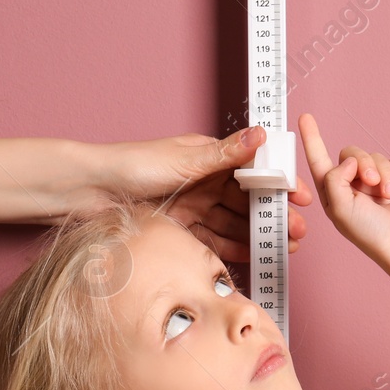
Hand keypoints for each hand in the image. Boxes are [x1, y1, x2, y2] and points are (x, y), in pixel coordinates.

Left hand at [89, 126, 314, 262]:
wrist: (89, 192)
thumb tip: (261, 134)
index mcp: (208, 157)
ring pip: (234, 223)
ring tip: (284, 247)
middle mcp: (204, 181)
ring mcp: (193, 206)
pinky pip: (213, 241)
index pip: (253, 170)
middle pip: (247, 201)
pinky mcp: (181, 229)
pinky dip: (233, 249)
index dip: (278, 183)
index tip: (300, 196)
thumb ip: (225, 153)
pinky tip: (254, 255)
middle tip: (299, 231)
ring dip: (259, 234)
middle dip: (274, 216)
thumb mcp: (184, 159)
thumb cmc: (132, 166)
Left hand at [296, 112, 389, 271]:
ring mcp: (374, 182)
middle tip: (371, 182)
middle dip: (363, 163)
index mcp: (333, 194)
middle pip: (351, 153)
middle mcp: (352, 186)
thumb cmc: (371, 233)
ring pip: (375, 157)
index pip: (319, 161)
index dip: (312, 139)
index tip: (305, 118)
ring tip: (388, 196)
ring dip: (384, 174)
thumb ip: (334, 178)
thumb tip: (349, 160)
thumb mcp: (339, 209)